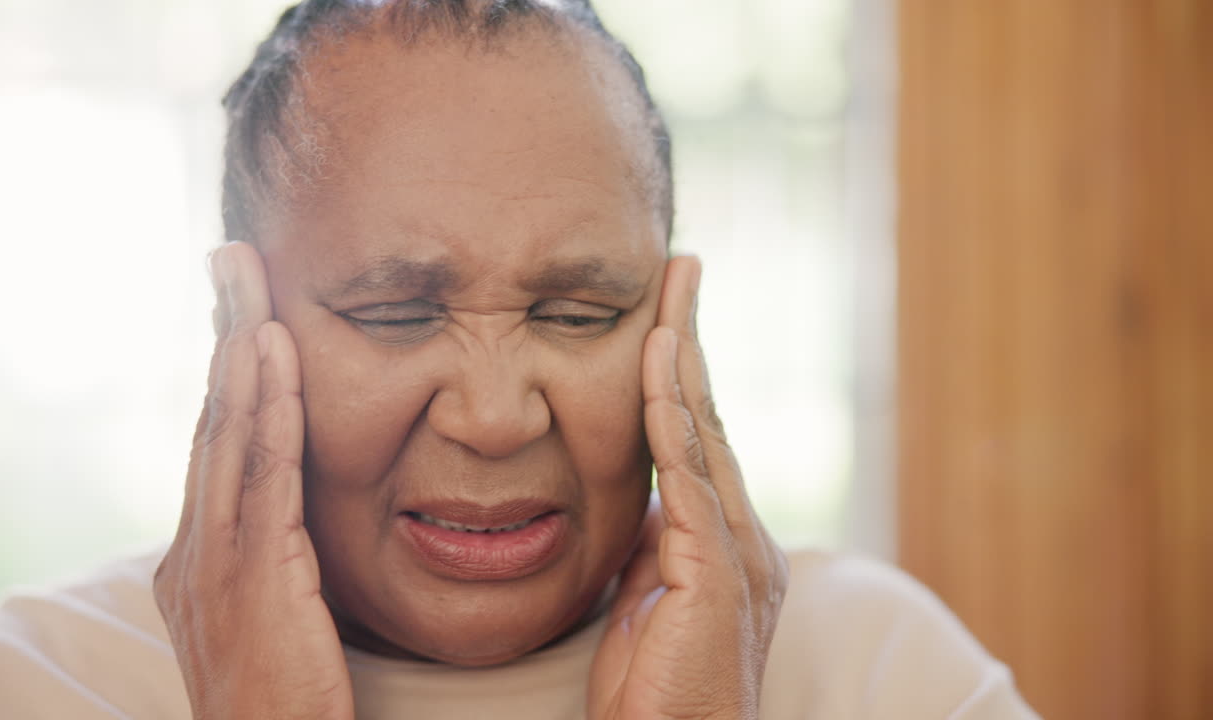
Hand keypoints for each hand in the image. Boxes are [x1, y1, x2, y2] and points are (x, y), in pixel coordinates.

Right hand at [153, 243, 352, 719]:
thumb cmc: (282, 702)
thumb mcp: (269, 617)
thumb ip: (273, 558)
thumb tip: (290, 512)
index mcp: (198, 556)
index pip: (216, 444)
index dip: (229, 372)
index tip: (242, 309)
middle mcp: (195, 549)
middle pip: (212, 419)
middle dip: (224, 335)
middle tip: (233, 260)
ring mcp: (216, 561)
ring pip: (228, 433)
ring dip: (241, 350)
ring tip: (249, 281)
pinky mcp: (252, 575)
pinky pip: (262, 474)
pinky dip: (266, 407)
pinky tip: (273, 355)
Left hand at [588, 256, 788, 719]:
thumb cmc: (660, 692)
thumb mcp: (646, 601)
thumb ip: (652, 546)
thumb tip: (642, 502)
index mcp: (727, 541)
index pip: (700, 436)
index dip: (682, 373)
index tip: (666, 315)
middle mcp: (745, 536)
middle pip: (710, 416)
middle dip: (693, 340)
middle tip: (680, 270)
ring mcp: (738, 553)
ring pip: (705, 433)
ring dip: (684, 357)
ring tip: (672, 292)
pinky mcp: (719, 574)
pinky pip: (690, 478)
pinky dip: (673, 415)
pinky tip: (660, 363)